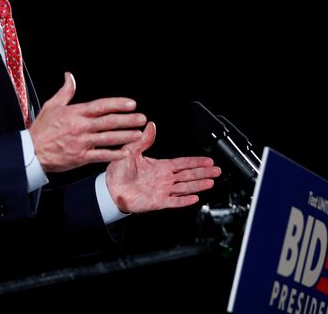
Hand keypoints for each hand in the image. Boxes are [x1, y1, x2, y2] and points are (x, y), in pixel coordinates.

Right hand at [30, 73, 145, 172]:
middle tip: (141, 118)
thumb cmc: (41, 129)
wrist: (31, 151)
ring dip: (126, 136)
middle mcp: (80, 126)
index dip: (118, 104)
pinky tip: (126, 152)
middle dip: (128, 119)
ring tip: (138, 133)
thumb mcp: (52, 105)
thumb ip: (65, 91)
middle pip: (109, 121)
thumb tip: (69, 76)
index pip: (101, 105)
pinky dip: (115, 154)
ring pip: (108, 138)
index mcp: (75, 112)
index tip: (131, 104)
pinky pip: (101, 155)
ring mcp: (82, 142)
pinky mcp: (80, 157)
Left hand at [105, 122, 219, 213]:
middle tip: (217, 171)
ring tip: (210, 182)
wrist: (109, 188)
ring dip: (198, 185)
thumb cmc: (118, 171)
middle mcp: (164, 178)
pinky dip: (184, 200)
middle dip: (203, 172)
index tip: (209, 161)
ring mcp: (162, 190)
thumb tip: (150, 125)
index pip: (183, 163)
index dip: (196, 161)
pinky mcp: (158, 201)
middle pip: (189, 175)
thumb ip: (144, 140)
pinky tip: (195, 197)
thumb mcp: (131, 151)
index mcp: (161, 166)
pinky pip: (174, 201)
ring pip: (185, 187)